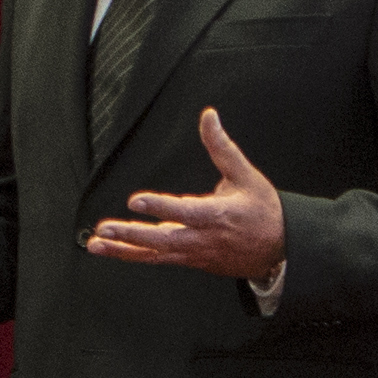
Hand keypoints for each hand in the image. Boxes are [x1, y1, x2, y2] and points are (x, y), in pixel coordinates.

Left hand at [82, 108, 289, 279]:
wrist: (279, 249)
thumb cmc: (263, 211)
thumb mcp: (245, 175)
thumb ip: (221, 147)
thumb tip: (208, 117)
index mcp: (217, 215)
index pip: (184, 211)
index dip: (159, 206)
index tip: (136, 200)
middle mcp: (202, 238)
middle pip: (162, 240)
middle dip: (131, 235)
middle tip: (105, 229)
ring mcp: (195, 253)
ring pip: (155, 254)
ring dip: (125, 250)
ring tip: (98, 243)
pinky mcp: (191, 260)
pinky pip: (159, 260)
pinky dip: (135, 255)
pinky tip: (115, 250)